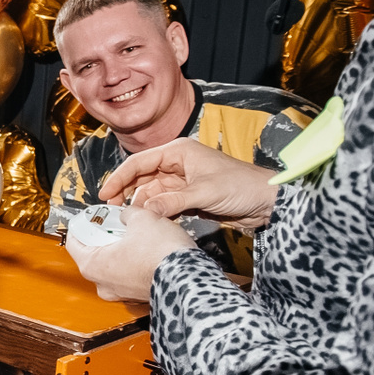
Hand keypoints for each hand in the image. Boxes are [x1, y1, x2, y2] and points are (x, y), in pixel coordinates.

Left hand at [64, 204, 196, 302]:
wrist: (188, 278)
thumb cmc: (161, 254)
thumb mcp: (142, 218)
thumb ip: (128, 213)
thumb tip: (128, 213)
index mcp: (91, 266)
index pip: (73, 242)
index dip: (82, 224)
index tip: (89, 216)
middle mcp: (102, 284)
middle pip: (93, 253)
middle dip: (104, 236)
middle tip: (115, 222)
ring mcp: (121, 292)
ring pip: (112, 265)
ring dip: (121, 249)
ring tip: (134, 233)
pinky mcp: (138, 295)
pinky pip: (129, 274)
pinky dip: (134, 262)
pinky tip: (146, 248)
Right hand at [98, 137, 278, 231]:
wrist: (268, 201)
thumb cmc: (242, 186)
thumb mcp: (204, 193)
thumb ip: (171, 202)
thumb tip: (143, 212)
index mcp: (179, 151)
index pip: (140, 162)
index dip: (120, 177)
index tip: (105, 194)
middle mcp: (178, 164)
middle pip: (142, 177)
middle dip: (127, 192)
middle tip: (113, 210)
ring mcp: (183, 182)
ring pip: (152, 193)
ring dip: (141, 205)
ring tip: (129, 220)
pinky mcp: (189, 198)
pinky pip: (164, 205)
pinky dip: (155, 213)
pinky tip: (149, 223)